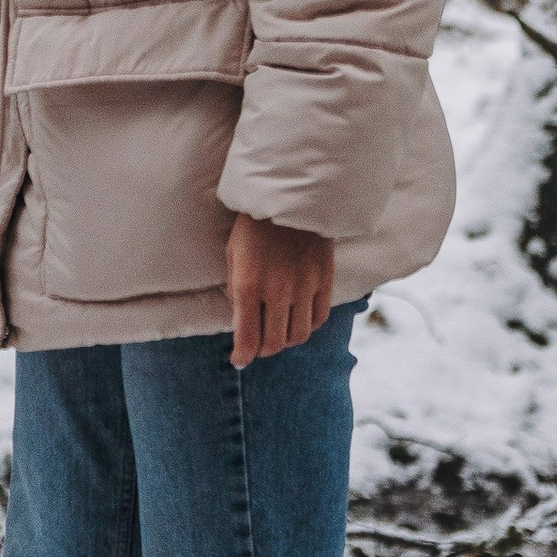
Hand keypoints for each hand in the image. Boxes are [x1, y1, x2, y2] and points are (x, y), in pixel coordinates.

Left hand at [225, 210, 334, 369]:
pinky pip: (319, 318)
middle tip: (258, 346)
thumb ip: (235, 290)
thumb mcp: (232, 254)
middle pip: (274, 342)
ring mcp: (304, 287)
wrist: (291, 196)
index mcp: (248, 285)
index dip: (242, 355)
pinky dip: (308, 326)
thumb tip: (240, 320)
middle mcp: (277, 291)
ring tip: (279, 334)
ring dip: (286, 341)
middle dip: (263, 350)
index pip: (247, 337)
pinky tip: (299, 319)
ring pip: (298, 336)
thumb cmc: (254, 224)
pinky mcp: (324, 280)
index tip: (239, 359)